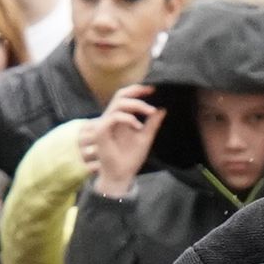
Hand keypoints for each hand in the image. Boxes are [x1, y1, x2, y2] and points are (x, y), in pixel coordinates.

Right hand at [89, 83, 160, 198]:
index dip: (138, 90)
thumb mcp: (145, 137)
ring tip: (150, 112)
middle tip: (151, 92)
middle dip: (136, 91)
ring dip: (136, 105)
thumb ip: (152, 124)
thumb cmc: (131, 158)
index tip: (153, 89)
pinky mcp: (101, 132)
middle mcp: (111, 118)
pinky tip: (138, 127)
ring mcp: (105, 124)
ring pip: (118, 103)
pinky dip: (128, 119)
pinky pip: (114, 117)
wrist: (121, 175)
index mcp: (120, 118)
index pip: (126, 97)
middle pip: (120, 95)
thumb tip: (162, 109)